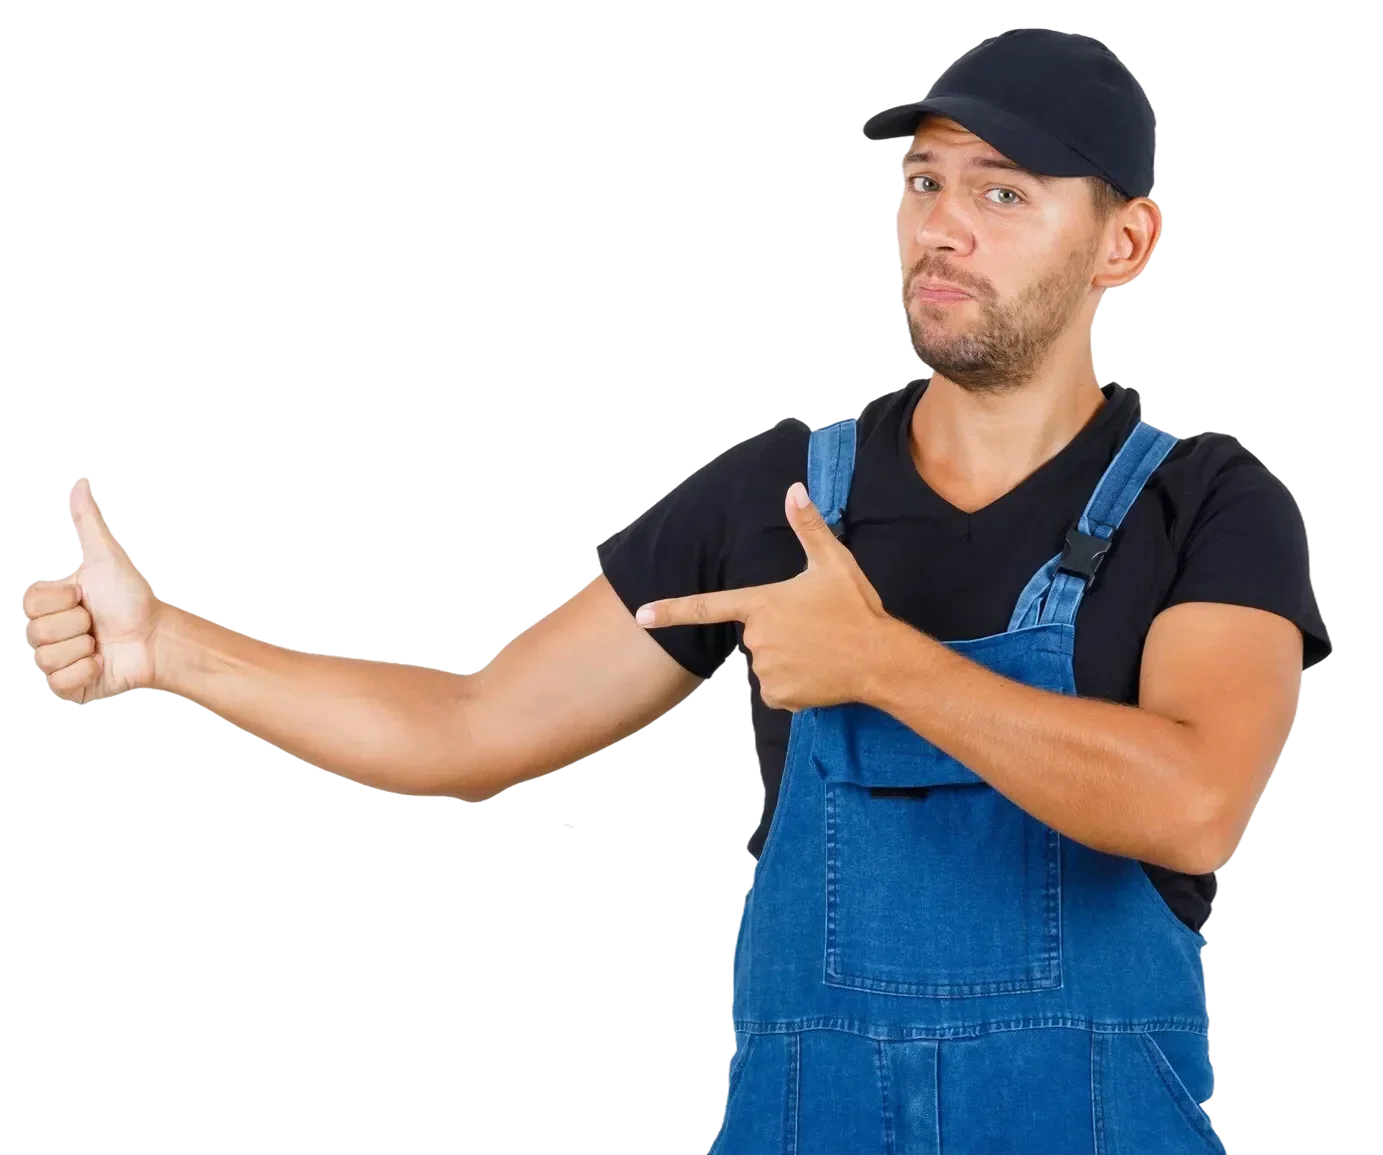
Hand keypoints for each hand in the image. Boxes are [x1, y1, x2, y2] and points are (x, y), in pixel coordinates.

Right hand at [21, 473, 162, 702]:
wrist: (157, 637)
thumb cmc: (132, 598)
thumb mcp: (107, 557)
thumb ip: (88, 522)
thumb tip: (79, 482)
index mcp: (47, 605)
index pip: (31, 603)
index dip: (65, 600)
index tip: (86, 597)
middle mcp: (45, 634)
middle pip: (38, 632)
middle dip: (79, 624)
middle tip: (97, 623)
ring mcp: (54, 662)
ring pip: (48, 657)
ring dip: (85, 648)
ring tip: (101, 643)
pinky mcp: (67, 688)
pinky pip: (60, 682)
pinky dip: (87, 671)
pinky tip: (102, 663)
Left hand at [635, 483, 891, 710]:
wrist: (881, 659)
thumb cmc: (856, 608)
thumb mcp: (833, 562)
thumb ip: (808, 526)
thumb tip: (794, 488)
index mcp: (762, 603)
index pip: (707, 606)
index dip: (670, 610)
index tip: (641, 615)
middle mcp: (757, 638)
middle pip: (755, 636)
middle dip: (778, 634)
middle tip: (815, 630)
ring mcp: (765, 669)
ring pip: (766, 664)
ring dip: (787, 660)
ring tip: (820, 652)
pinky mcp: (778, 696)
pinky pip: (776, 690)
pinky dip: (793, 686)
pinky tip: (818, 674)